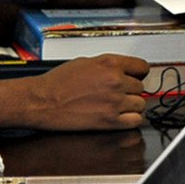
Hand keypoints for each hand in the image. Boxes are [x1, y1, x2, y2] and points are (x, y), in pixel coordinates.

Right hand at [22, 54, 149, 130]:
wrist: (42, 100)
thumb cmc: (57, 82)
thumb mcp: (85, 63)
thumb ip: (107, 66)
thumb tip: (120, 70)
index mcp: (110, 64)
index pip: (142, 66)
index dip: (139, 73)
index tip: (136, 77)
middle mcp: (115, 81)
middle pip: (140, 87)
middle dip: (131, 91)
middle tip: (118, 94)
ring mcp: (114, 102)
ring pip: (140, 104)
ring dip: (132, 106)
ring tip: (118, 106)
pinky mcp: (110, 121)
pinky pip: (135, 120)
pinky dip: (130, 120)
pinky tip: (121, 117)